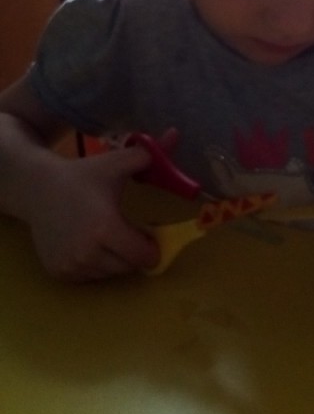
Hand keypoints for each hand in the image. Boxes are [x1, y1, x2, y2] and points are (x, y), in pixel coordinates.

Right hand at [25, 141, 162, 281]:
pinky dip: (94, 265)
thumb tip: (175, 135)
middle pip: (127, 267)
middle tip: (126, 232)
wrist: (38, 188)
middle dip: (133, 253)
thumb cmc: (82, 176)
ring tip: (104, 235)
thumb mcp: (115, 162)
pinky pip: (88, 277)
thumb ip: (147, 155)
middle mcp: (87, 253)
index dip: (151, 247)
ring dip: (113, 260)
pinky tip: (87, 243)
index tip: (149, 235)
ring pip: (108, 274)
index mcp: (105, 228)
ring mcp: (70, 266)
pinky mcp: (58, 272)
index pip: (142, 256)